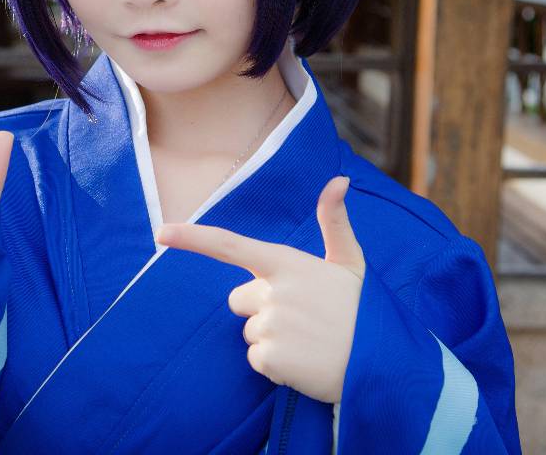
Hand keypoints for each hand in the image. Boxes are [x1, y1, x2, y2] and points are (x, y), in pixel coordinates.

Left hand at [154, 176, 363, 403]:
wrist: (385, 363)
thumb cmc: (363, 309)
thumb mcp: (350, 262)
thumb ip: (334, 222)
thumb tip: (338, 180)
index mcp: (286, 263)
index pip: (230, 246)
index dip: (193, 238)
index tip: (161, 233)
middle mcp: (274, 291)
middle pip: (239, 300)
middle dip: (261, 309)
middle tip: (302, 317)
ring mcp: (271, 325)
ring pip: (250, 332)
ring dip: (273, 339)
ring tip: (310, 341)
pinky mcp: (271, 358)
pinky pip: (257, 360)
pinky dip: (276, 365)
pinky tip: (305, 361)